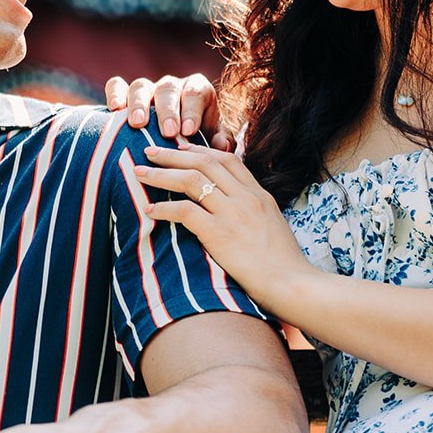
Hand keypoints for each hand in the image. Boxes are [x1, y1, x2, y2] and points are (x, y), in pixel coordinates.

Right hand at [104, 72, 232, 149]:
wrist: (176, 139)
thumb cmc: (198, 140)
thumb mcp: (214, 139)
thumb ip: (220, 140)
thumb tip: (222, 145)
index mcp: (197, 91)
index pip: (196, 92)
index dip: (192, 110)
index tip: (188, 131)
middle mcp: (172, 86)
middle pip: (169, 89)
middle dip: (168, 110)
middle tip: (168, 132)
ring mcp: (148, 89)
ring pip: (141, 86)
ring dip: (139, 103)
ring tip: (137, 123)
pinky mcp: (126, 94)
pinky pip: (117, 85)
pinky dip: (114, 93)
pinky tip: (114, 110)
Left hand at [134, 144, 310, 318]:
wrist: (293, 285)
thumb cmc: (284, 266)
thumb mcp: (273, 226)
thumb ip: (253, 212)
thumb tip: (233, 212)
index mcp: (259, 194)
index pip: (226, 159)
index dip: (200, 150)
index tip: (179, 146)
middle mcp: (246, 197)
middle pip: (204, 162)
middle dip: (173, 153)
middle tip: (150, 150)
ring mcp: (233, 213)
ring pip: (191, 180)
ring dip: (161, 174)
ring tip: (139, 173)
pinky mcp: (220, 234)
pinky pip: (185, 212)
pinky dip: (164, 207)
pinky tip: (150, 210)